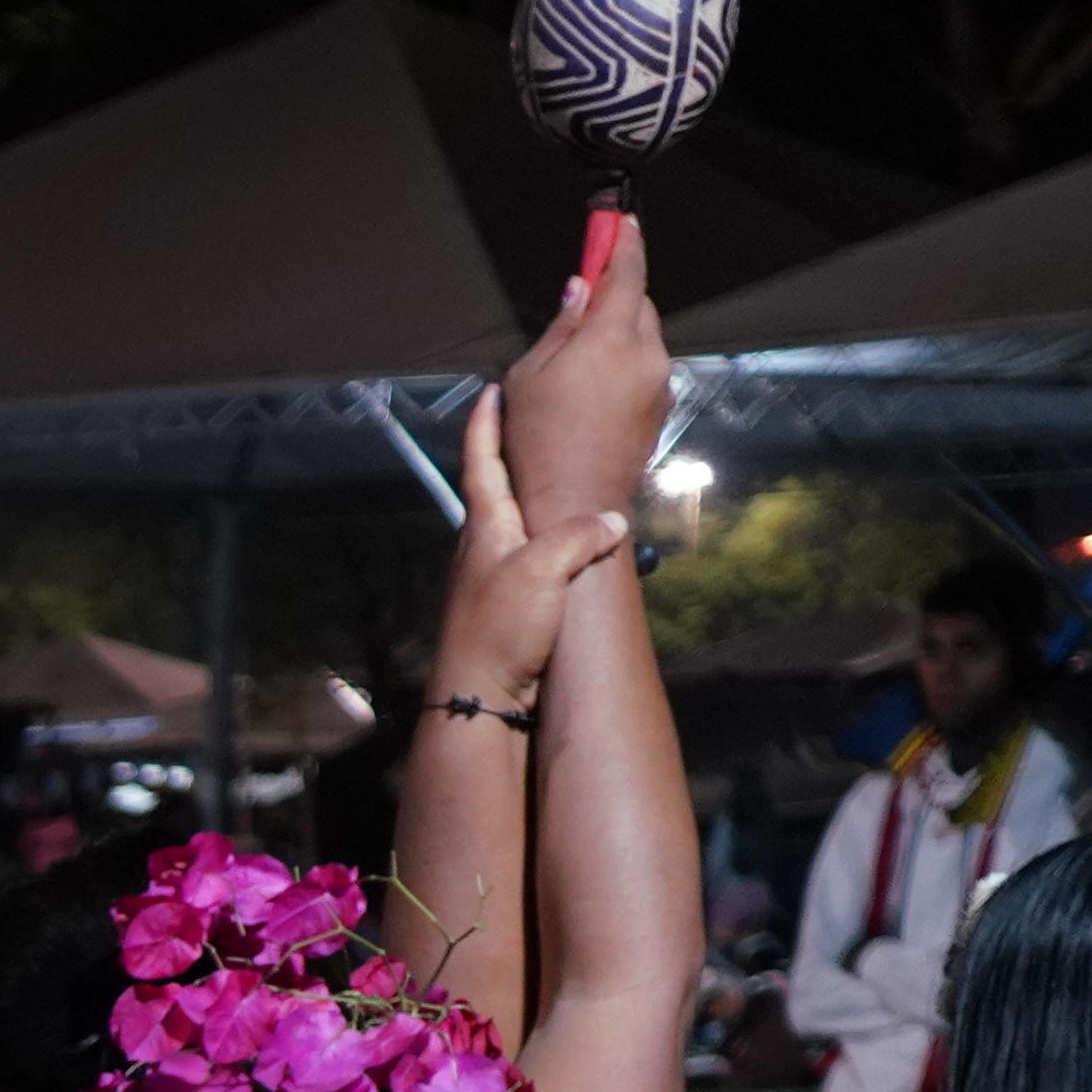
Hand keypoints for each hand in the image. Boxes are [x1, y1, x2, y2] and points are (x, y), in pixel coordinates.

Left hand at [426, 381, 627, 718]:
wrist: (479, 698)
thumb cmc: (502, 628)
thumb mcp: (543, 572)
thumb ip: (579, 539)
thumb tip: (612, 521)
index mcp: (486, 526)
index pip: (480, 462)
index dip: (485, 425)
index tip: (490, 393)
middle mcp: (484, 545)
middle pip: (498, 488)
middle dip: (516, 456)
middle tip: (542, 429)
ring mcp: (494, 576)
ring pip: (519, 525)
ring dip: (540, 501)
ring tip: (571, 482)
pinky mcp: (510, 605)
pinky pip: (535, 559)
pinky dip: (555, 542)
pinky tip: (578, 548)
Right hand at [490, 217, 671, 529]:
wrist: (572, 503)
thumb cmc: (539, 443)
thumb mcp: (530, 374)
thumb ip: (561, 326)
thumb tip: (579, 293)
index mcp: (611, 339)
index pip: (628, 273)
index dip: (624, 242)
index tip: (621, 222)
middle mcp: (646, 355)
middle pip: (639, 303)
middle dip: (616, 294)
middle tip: (584, 297)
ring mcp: (659, 383)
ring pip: (644, 336)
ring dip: (618, 332)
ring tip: (578, 360)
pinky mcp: (661, 407)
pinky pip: (645, 367)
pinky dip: (624, 362)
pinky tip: (592, 389)